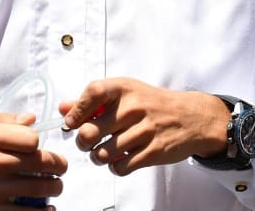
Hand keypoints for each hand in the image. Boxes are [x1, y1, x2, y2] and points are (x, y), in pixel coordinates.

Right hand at [0, 111, 67, 210]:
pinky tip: (46, 208)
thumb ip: (1, 118)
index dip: (38, 142)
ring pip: (39, 189)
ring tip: (55, 186)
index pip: (31, 138)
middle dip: (57, 165)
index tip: (36, 146)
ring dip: (54, 187)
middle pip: (41, 163)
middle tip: (60, 167)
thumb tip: (32, 119)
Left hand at [59, 78, 230, 175]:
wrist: (191, 117)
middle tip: (87, 142)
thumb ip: (93, 101)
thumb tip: (63, 109)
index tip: (71, 123)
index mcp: (124, 88)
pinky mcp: (153, 152)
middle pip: (90, 132)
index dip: (75, 111)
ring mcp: (145, 131)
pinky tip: (119, 159)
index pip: (91, 94)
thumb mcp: (125, 93)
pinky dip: (114, 167)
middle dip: (82, 142)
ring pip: (103, 154)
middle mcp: (134, 108)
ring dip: (97, 157)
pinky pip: (120, 167)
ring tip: (103, 152)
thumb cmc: (151, 103)